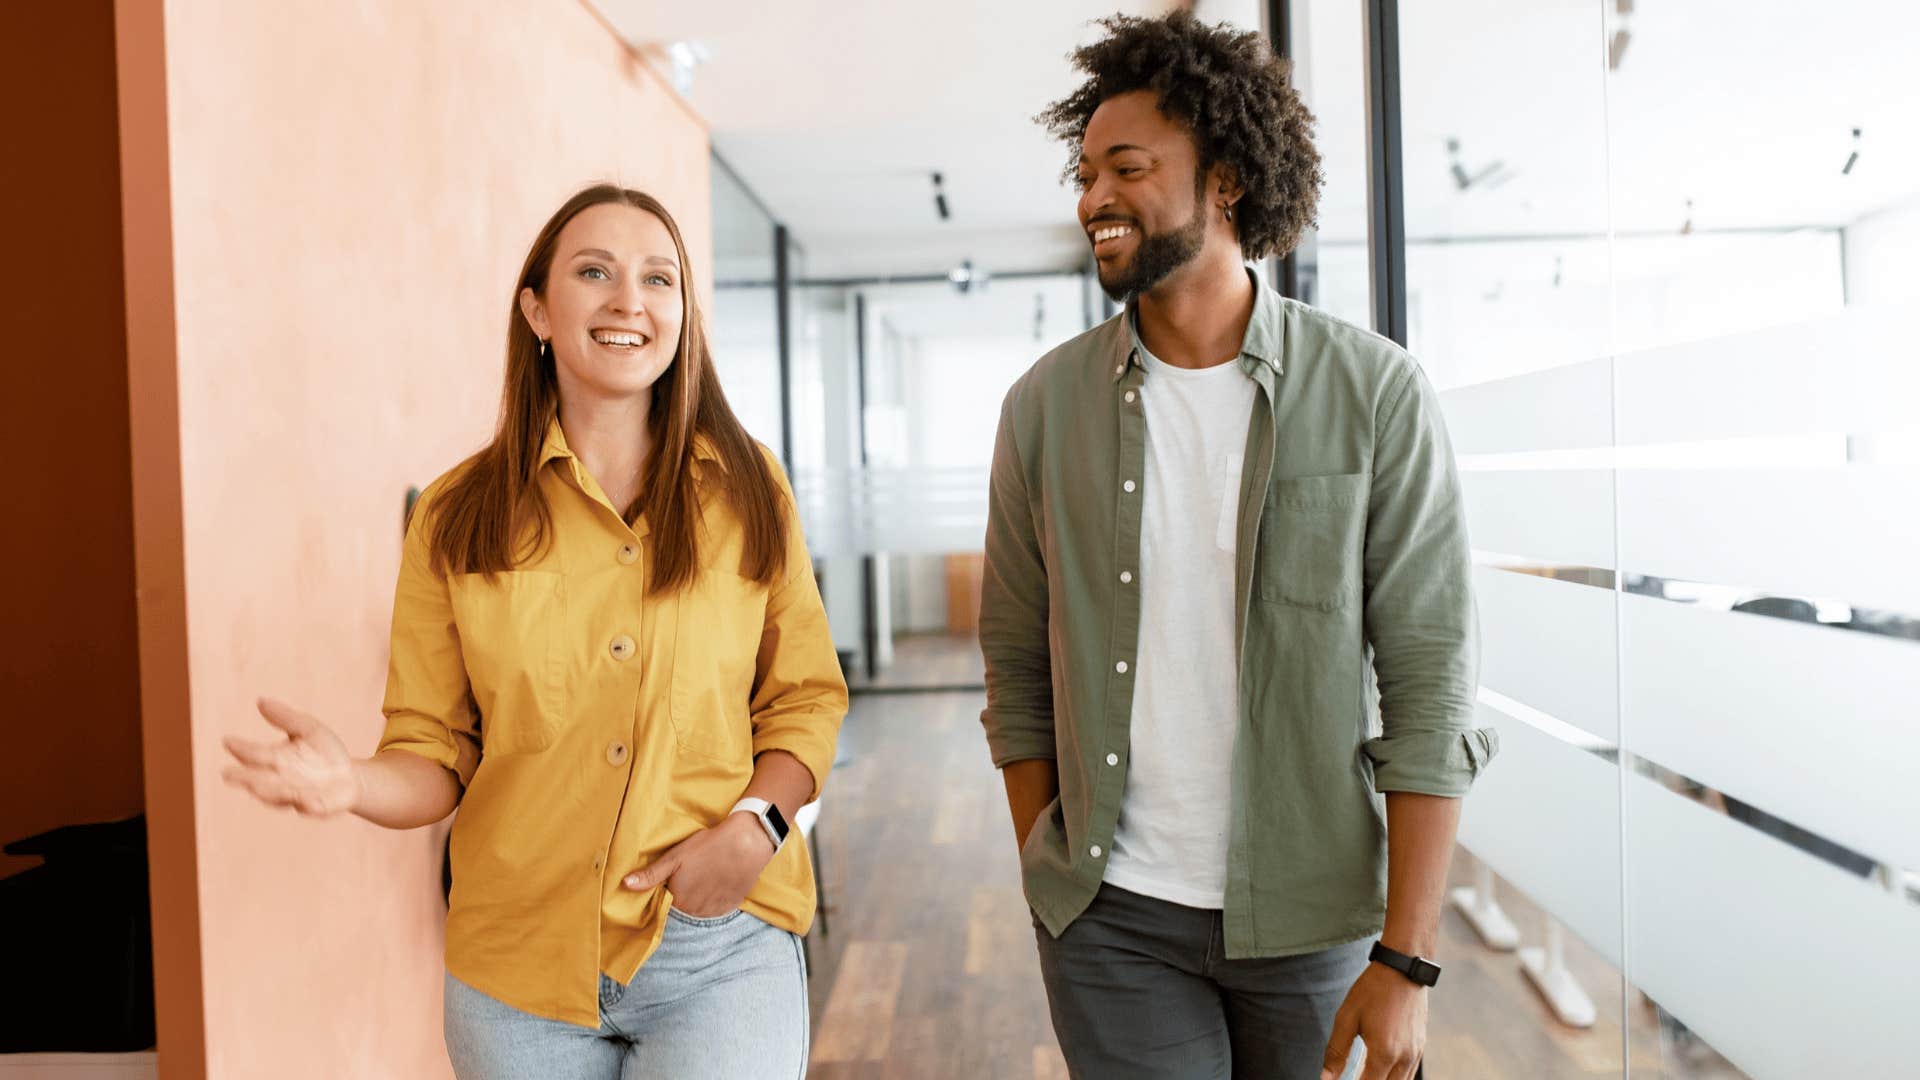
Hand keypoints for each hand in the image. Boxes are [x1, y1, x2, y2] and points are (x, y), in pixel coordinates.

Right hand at [222, 697, 360, 816]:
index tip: (227, 741)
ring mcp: (297, 795)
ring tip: (257, 786)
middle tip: (227, 774)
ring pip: (278, 796)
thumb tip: (260, 701)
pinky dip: (307, 805)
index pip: (254, 754)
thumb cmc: (323, 752)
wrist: (349, 776)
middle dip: (244, 778)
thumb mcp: (308, 729)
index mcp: (276, 759)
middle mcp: (281, 779)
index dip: (241, 749)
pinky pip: (310, 807)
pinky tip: (307, 801)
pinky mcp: (317, 807)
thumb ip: (285, 717)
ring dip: (271, 792)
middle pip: (257, 780)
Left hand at [621, 813, 775, 916]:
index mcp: (678, 900)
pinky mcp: (730, 906)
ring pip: (700, 909)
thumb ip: (651, 875)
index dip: (670, 888)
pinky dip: (715, 898)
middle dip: (685, 894)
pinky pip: (717, 908)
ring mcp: (714, 910)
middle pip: (683, 907)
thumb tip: (625, 885)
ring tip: (706, 876)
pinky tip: (718, 882)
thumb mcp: (675, 857)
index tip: (677, 876)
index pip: (666, 902)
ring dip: (700, 898)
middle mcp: (695, 911)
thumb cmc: (707, 846)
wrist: (746, 844)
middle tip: (693, 873)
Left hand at [1321, 961, 1427, 1079]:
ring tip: (1364, 1074)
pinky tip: (1379, 1071)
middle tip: (1355, 1076)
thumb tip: (1326, 1078)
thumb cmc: (1372, 991)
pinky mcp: (1420, 1047)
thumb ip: (1336, 1052)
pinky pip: (1408, 1074)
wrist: (1403, 969)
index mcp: (1384, 1053)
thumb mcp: (1347, 1018)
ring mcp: (1415, 1054)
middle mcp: (1404, 1058)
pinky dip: (1394, 1078)